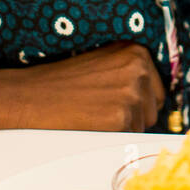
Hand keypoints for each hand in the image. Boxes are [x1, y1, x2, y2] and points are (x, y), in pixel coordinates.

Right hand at [8, 41, 164, 132]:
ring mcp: (131, 92)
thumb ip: (131, 72)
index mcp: (137, 52)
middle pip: (152, 110)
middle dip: (131, 116)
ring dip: (122, 127)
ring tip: (94, 112)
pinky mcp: (121, 117)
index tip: (114, 101)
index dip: (137, 102)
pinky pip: (128, 137)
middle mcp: (139, 68)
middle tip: (100, 107)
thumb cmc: (64, 81)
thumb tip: (155, 95)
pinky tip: (92, 123)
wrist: (31, 95)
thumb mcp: (104, 63)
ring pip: (141, 126)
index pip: (157, 91)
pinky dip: (112, 136)